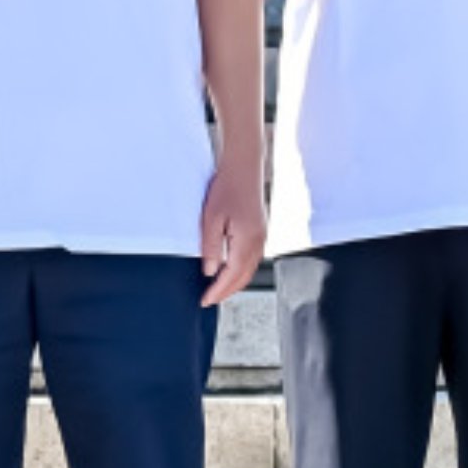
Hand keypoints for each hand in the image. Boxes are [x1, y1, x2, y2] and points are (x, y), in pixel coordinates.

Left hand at [197, 160, 266, 307]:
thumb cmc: (228, 187)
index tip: (205, 300)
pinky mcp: (261, 231)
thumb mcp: (211, 218)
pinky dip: (241, 270)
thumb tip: (210, 271)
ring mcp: (262, 237)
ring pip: (249, 270)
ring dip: (235, 282)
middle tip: (210, 299)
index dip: (218, 291)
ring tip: (218, 289)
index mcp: (247, 241)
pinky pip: (252, 259)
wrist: (244, 167)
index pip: (232, 276)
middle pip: (244, 277)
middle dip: (227, 291)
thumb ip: (211, 247)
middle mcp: (258, 242)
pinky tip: (230, 269)